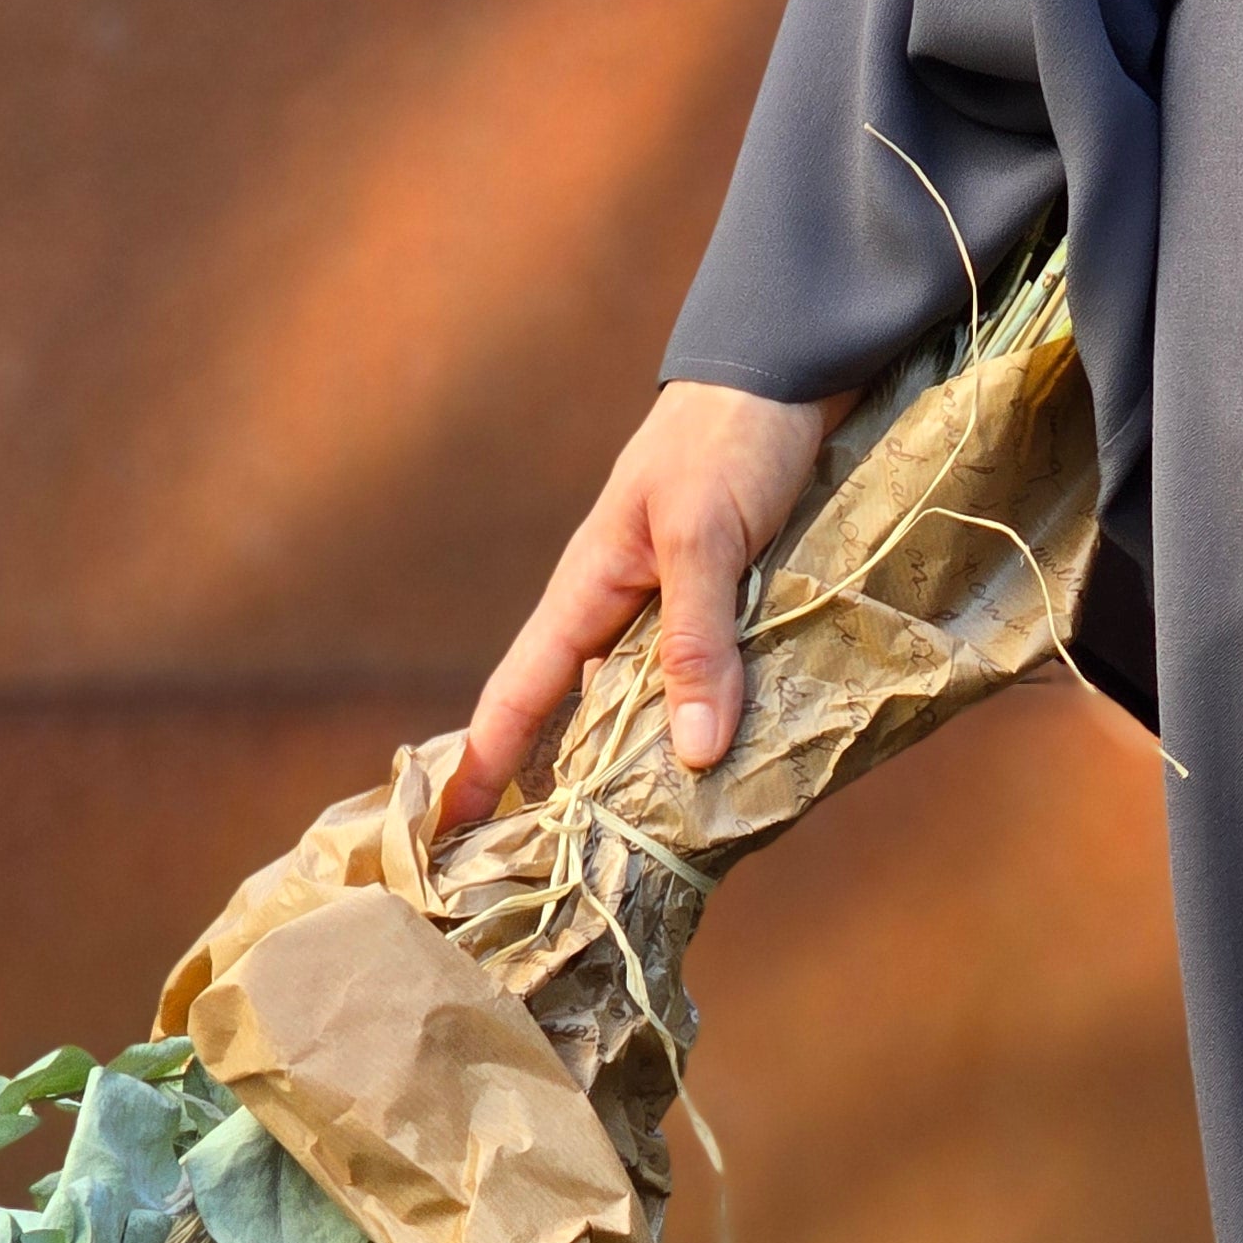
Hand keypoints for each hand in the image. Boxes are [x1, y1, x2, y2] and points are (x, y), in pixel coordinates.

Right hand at [441, 380, 853, 833]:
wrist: (792, 368)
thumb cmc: (729, 438)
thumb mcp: (706, 537)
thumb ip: (697, 638)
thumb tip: (689, 754)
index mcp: (591, 589)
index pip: (520, 695)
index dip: (484, 765)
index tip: (450, 836)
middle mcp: (624, 611)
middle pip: (581, 719)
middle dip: (566, 791)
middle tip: (553, 874)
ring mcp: (677, 612)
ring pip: (651, 710)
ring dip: (649, 770)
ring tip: (647, 852)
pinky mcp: (732, 608)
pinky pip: (712, 687)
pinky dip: (714, 731)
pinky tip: (732, 779)